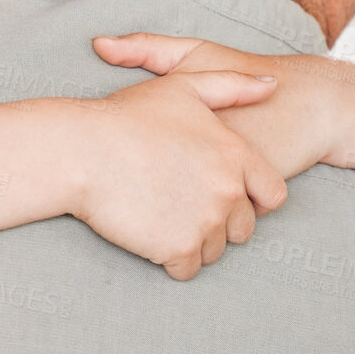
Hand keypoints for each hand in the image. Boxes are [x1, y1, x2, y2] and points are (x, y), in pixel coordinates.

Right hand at [68, 34, 287, 281]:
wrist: (82, 151)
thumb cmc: (127, 117)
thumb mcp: (184, 87)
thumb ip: (233, 86)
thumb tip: (272, 84)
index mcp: (235, 155)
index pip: (272, 195)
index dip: (250, 198)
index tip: (218, 193)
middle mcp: (228, 191)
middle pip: (242, 228)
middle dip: (217, 222)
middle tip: (179, 204)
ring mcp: (205, 222)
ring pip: (214, 250)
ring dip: (192, 241)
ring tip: (159, 216)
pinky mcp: (179, 248)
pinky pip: (187, 269)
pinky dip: (171, 259)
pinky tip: (149, 235)